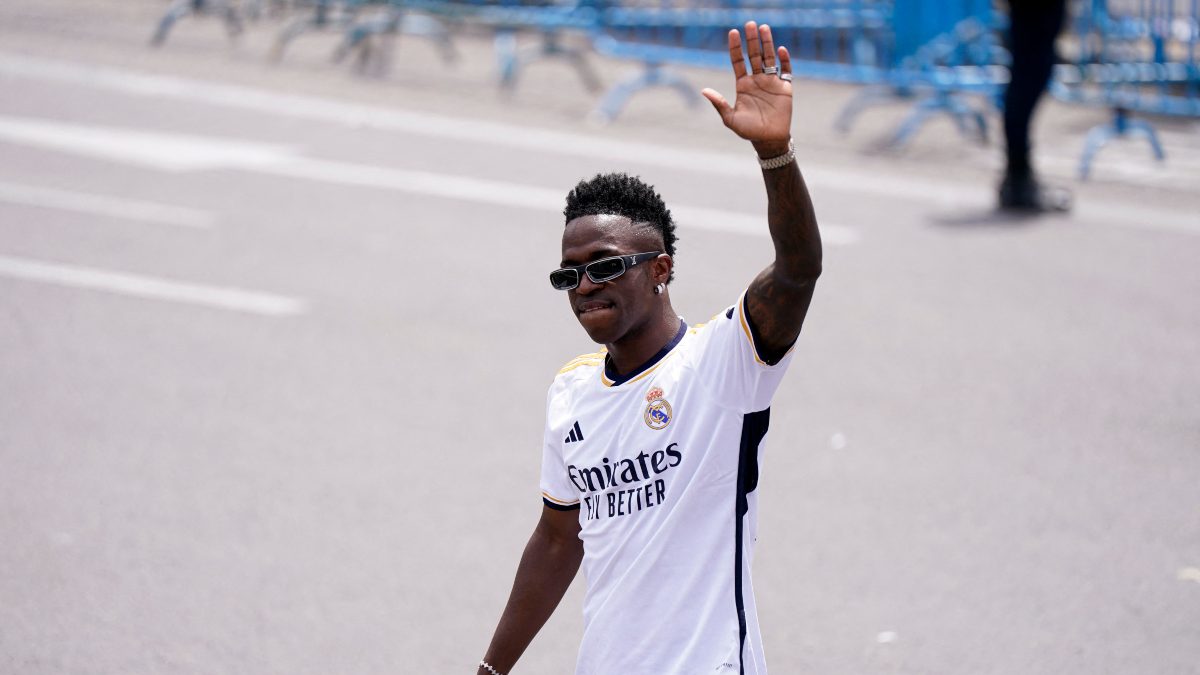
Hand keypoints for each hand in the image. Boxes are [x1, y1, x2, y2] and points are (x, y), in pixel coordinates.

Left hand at [701, 22, 793, 155]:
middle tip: (750, 24)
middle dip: (752, 40)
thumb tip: (704, 90)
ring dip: (767, 43)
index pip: (738, 61)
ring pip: (769, 58)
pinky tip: (780, 50)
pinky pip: (786, 70)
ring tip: (764, 28)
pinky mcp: (784, 87)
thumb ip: (719, 104)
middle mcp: (756, 80)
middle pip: (754, 55)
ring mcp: (771, 82)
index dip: (735, 47)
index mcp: (743, 85)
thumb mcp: (730, 118)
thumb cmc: (748, 131)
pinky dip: (784, 60)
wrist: (768, 140)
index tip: (733, 32)